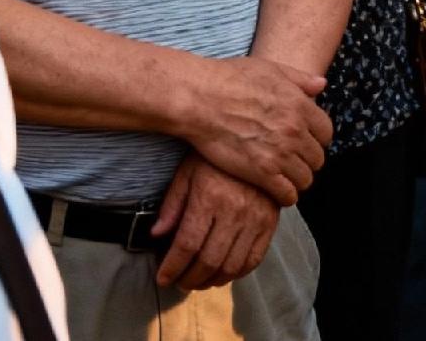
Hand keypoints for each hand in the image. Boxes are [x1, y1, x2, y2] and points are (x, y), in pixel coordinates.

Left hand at [152, 154, 280, 290]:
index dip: (172, 267)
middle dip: (190, 279)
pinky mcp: (269, 223)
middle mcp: (234, 210)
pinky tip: (223, 272)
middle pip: (208, 260)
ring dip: (211, 281)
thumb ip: (172, 203)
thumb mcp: (188, 171)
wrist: (256, 143)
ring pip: (230, 266)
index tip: (163, 278)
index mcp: (209, 196)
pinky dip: (236, 274)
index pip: (187, 244)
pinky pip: (253, 260)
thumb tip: (156, 234)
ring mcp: (255, 218)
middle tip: (180, 282)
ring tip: (199, 280)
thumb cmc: (216, 158)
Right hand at [182, 56, 333, 203]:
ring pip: (305, 178)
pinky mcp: (261, 173)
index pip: (326, 133)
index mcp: (300, 105)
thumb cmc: (230, 79)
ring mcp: (280, 153)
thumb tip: (321, 85)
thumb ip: (300, 79)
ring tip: (284, 176)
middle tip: (292, 161)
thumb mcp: (270, 69)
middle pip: (317, 158)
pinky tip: (275, 189)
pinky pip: (287, 194)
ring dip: (296, 179)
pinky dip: (285, 195)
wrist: (200, 98)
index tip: (305, 142)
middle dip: (306, 160)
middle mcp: (295, 130)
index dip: (316, 138)